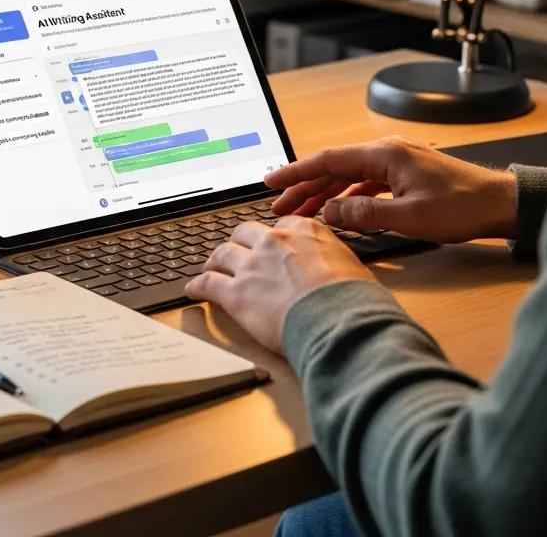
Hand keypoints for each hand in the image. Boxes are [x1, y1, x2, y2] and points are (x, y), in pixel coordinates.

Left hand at [184, 217, 371, 352]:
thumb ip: (332, 260)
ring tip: (211, 267)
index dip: (272, 239)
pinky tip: (193, 290)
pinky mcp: (236, 293)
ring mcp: (252, 266)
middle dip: (239, 243)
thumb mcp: (351, 265)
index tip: (270, 247)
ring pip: (222, 254)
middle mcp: (273, 241)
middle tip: (237, 254)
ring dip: (215, 261)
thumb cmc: (353, 299)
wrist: (339, 319)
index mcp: (303, 230)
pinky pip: (208, 284)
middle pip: (245, 233)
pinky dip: (198, 286)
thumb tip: (336, 272)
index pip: (279, 226)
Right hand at [264, 136, 517, 244]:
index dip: (296, 172)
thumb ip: (364, 214)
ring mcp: (396, 162)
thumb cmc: (462, 208)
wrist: (502, 203)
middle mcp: (387, 152)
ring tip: (300, 212)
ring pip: (348, 177)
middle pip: (334, 168)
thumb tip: (328, 213)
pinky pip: (365, 183)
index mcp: (385, 155)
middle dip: (303, 187)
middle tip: (279, 206)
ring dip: (323, 194)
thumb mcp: (409, 217)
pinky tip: (337, 212)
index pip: (328, 160)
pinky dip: (346, 197)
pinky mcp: (405, 174)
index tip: (271, 182)